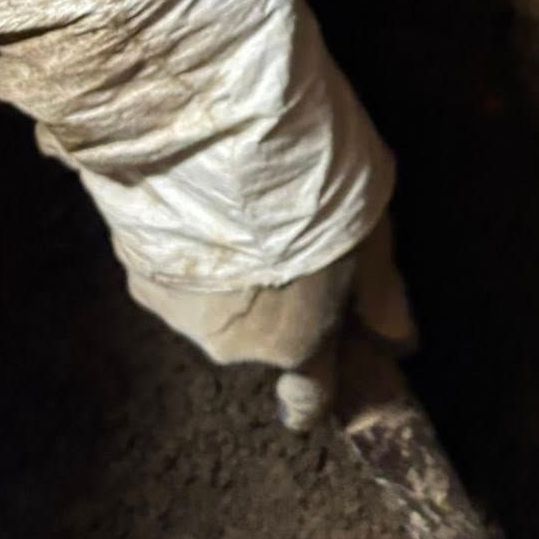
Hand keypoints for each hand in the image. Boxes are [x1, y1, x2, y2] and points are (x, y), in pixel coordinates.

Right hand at [127, 211, 414, 430]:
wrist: (222, 137)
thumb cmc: (313, 188)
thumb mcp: (372, 232)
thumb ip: (381, 293)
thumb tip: (400, 341)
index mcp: (296, 341)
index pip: (307, 400)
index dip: (315, 393)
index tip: (319, 371)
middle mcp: (232, 345)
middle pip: (260, 338)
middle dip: (274, 302)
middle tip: (285, 241)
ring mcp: (178, 313)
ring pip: (214, 306)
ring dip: (231, 276)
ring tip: (242, 214)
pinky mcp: (138, 273)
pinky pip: (178, 273)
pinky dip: (194, 251)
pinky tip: (204, 204)